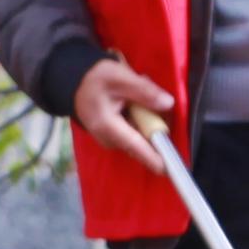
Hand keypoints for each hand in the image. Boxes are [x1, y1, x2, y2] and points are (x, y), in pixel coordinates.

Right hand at [72, 57, 178, 171]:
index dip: (156, 159)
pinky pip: (137, 133)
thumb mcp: (120, 77)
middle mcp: (110, 140)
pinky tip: (135, 102)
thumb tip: (168, 104)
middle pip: (144, 142)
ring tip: (139, 95)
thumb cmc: (96, 79)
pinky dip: (142, 119)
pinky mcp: (116, 138)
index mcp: (108, 127)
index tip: (172, 170)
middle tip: (152, 96)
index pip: (136, 147)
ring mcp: (113, 141)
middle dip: (156, 124)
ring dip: (148, 118)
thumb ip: (144, 91)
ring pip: (142, 137)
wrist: (76, 82)